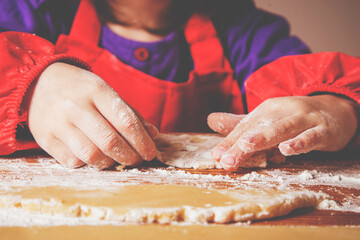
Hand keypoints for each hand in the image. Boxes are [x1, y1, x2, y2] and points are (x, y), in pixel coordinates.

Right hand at [28, 63, 158, 168]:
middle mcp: (76, 106)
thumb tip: (153, 135)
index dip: (142, 141)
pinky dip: (87, 163)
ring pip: (91, 155)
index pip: (126, 121)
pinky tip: (92, 156)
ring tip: (116, 159)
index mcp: (97, 90)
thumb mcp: (107, 92)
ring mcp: (58, 123)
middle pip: (110, 141)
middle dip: (129, 156)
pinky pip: (72, 161)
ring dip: (110, 163)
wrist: (40, 81)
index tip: (150, 153)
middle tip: (137, 160)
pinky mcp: (45, 138)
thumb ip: (130, 113)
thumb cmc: (81, 89)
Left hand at [208, 95, 357, 170]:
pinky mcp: (323, 130)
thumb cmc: (294, 118)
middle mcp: (283, 111)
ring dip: (264, 137)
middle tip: (225, 159)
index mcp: (267, 109)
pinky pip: (311, 136)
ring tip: (246, 145)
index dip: (229, 142)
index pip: (245, 127)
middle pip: (259, 129)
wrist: (335, 110)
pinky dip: (300, 142)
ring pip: (282, 129)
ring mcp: (304, 119)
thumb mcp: (266, 119)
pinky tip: (287, 149)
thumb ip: (240, 124)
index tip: (215, 156)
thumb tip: (210, 120)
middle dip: (240, 144)